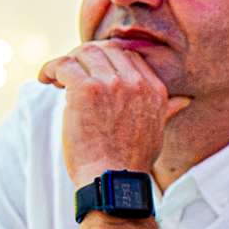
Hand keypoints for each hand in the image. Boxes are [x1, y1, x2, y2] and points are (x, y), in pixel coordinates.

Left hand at [40, 42, 191, 184]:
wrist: (113, 180)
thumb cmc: (131, 161)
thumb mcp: (157, 131)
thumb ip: (167, 109)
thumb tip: (183, 100)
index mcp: (154, 89)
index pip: (128, 54)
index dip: (106, 58)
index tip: (91, 72)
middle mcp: (136, 83)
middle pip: (105, 48)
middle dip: (84, 56)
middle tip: (70, 73)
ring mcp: (111, 84)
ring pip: (83, 52)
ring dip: (66, 61)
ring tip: (56, 78)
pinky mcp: (86, 90)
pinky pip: (63, 65)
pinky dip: (50, 69)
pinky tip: (45, 79)